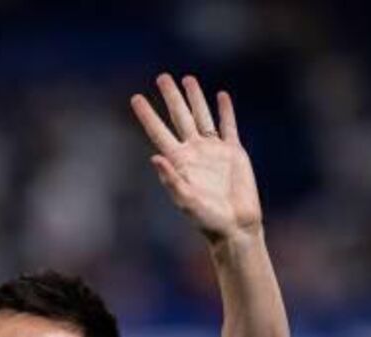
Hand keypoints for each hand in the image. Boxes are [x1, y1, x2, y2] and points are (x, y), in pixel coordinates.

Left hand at [131, 74, 261, 241]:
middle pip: (180, 117)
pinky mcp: (234, 153)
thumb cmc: (207, 219)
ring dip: (195, 98)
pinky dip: (225, 111)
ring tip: (187, 79)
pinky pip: (228, 127)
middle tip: (162, 77)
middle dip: (171, 97)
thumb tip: (155, 157)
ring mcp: (214, 151)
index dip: (147, 115)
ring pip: (203, 117)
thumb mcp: (185, 201)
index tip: (135, 98)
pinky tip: (221, 96)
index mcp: (179, 161)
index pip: (159, 132)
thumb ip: (171, 180)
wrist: (235, 226)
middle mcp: (194, 152)